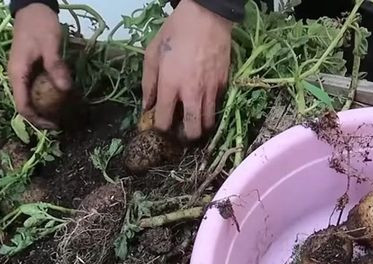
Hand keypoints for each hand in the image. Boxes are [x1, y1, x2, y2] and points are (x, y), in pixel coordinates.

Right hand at [8, 4, 71, 128]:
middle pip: (26, 106)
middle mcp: (16, 77)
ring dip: (45, 109)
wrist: (32, 8)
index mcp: (17, 74)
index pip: (22, 106)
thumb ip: (55, 66)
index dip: (37, 120)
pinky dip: (47, 97)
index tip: (54, 126)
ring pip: (31, 99)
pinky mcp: (30, 71)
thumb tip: (66, 90)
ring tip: (63, 114)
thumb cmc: (39, 25)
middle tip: (62, 123)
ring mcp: (23, 75)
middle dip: (42, 118)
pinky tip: (61, 98)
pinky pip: (36, 90)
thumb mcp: (49, 44)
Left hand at [142, 0, 232, 139]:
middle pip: (192, 130)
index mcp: (170, 85)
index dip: (160, 129)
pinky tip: (204, 101)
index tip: (159, 127)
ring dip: (200, 126)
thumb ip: (148, 83)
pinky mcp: (224, 84)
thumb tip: (147, 106)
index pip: (164, 121)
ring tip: (193, 121)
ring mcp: (211, 90)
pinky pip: (217, 105)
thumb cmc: (175, 31)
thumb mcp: (152, 53)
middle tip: (180, 131)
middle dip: (185, 137)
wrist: (207, 17)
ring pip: (208, 123)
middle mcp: (192, 93)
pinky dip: (210, 108)